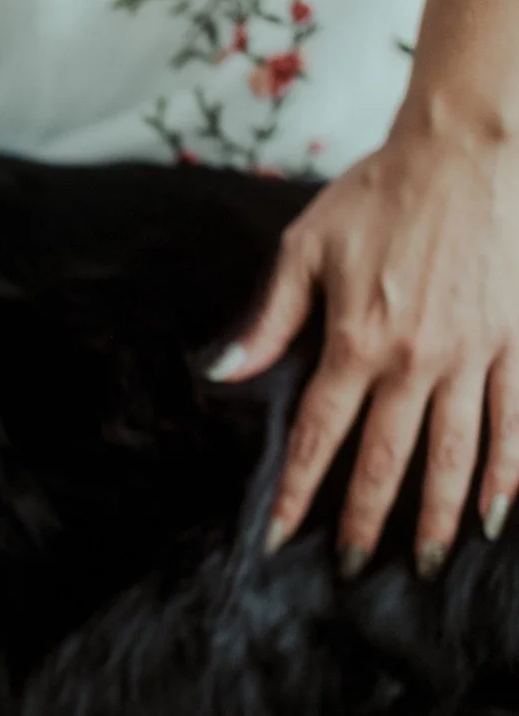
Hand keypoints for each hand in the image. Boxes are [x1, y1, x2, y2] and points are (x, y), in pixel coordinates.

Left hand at [208, 117, 518, 575]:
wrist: (470, 145)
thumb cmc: (382, 191)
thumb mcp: (307, 247)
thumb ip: (271, 319)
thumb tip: (226, 374)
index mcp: (356, 341)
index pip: (319, 437)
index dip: (297, 494)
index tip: (280, 539)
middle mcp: (415, 359)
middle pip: (387, 462)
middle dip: (365, 522)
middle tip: (351, 570)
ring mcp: (472, 353)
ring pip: (455, 454)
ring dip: (437, 515)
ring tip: (425, 563)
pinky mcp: (517, 339)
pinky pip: (515, 419)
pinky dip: (508, 471)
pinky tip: (495, 513)